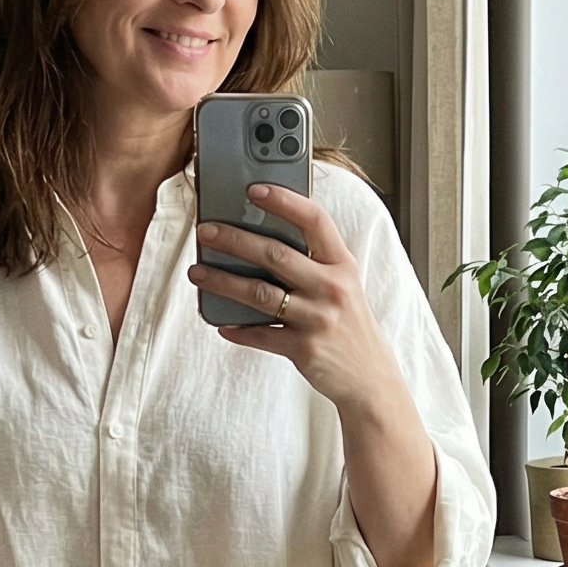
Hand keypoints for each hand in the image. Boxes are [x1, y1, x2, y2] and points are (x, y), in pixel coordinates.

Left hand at [190, 185, 396, 410]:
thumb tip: (262, 240)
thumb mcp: (344, 285)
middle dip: (235, 240)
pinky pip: (261, 335)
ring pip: (260, 294)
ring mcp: (318, 319)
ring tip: (197, 272)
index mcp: (342, 264)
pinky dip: (237, 329)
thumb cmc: (348, 324)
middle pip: (275, 255)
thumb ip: (314, 262)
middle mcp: (331, 288)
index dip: (284, 201)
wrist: (369, 376)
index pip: (314, 220)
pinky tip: (221, 322)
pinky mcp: (304, 349)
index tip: (253, 190)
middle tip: (206, 231)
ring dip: (223, 282)